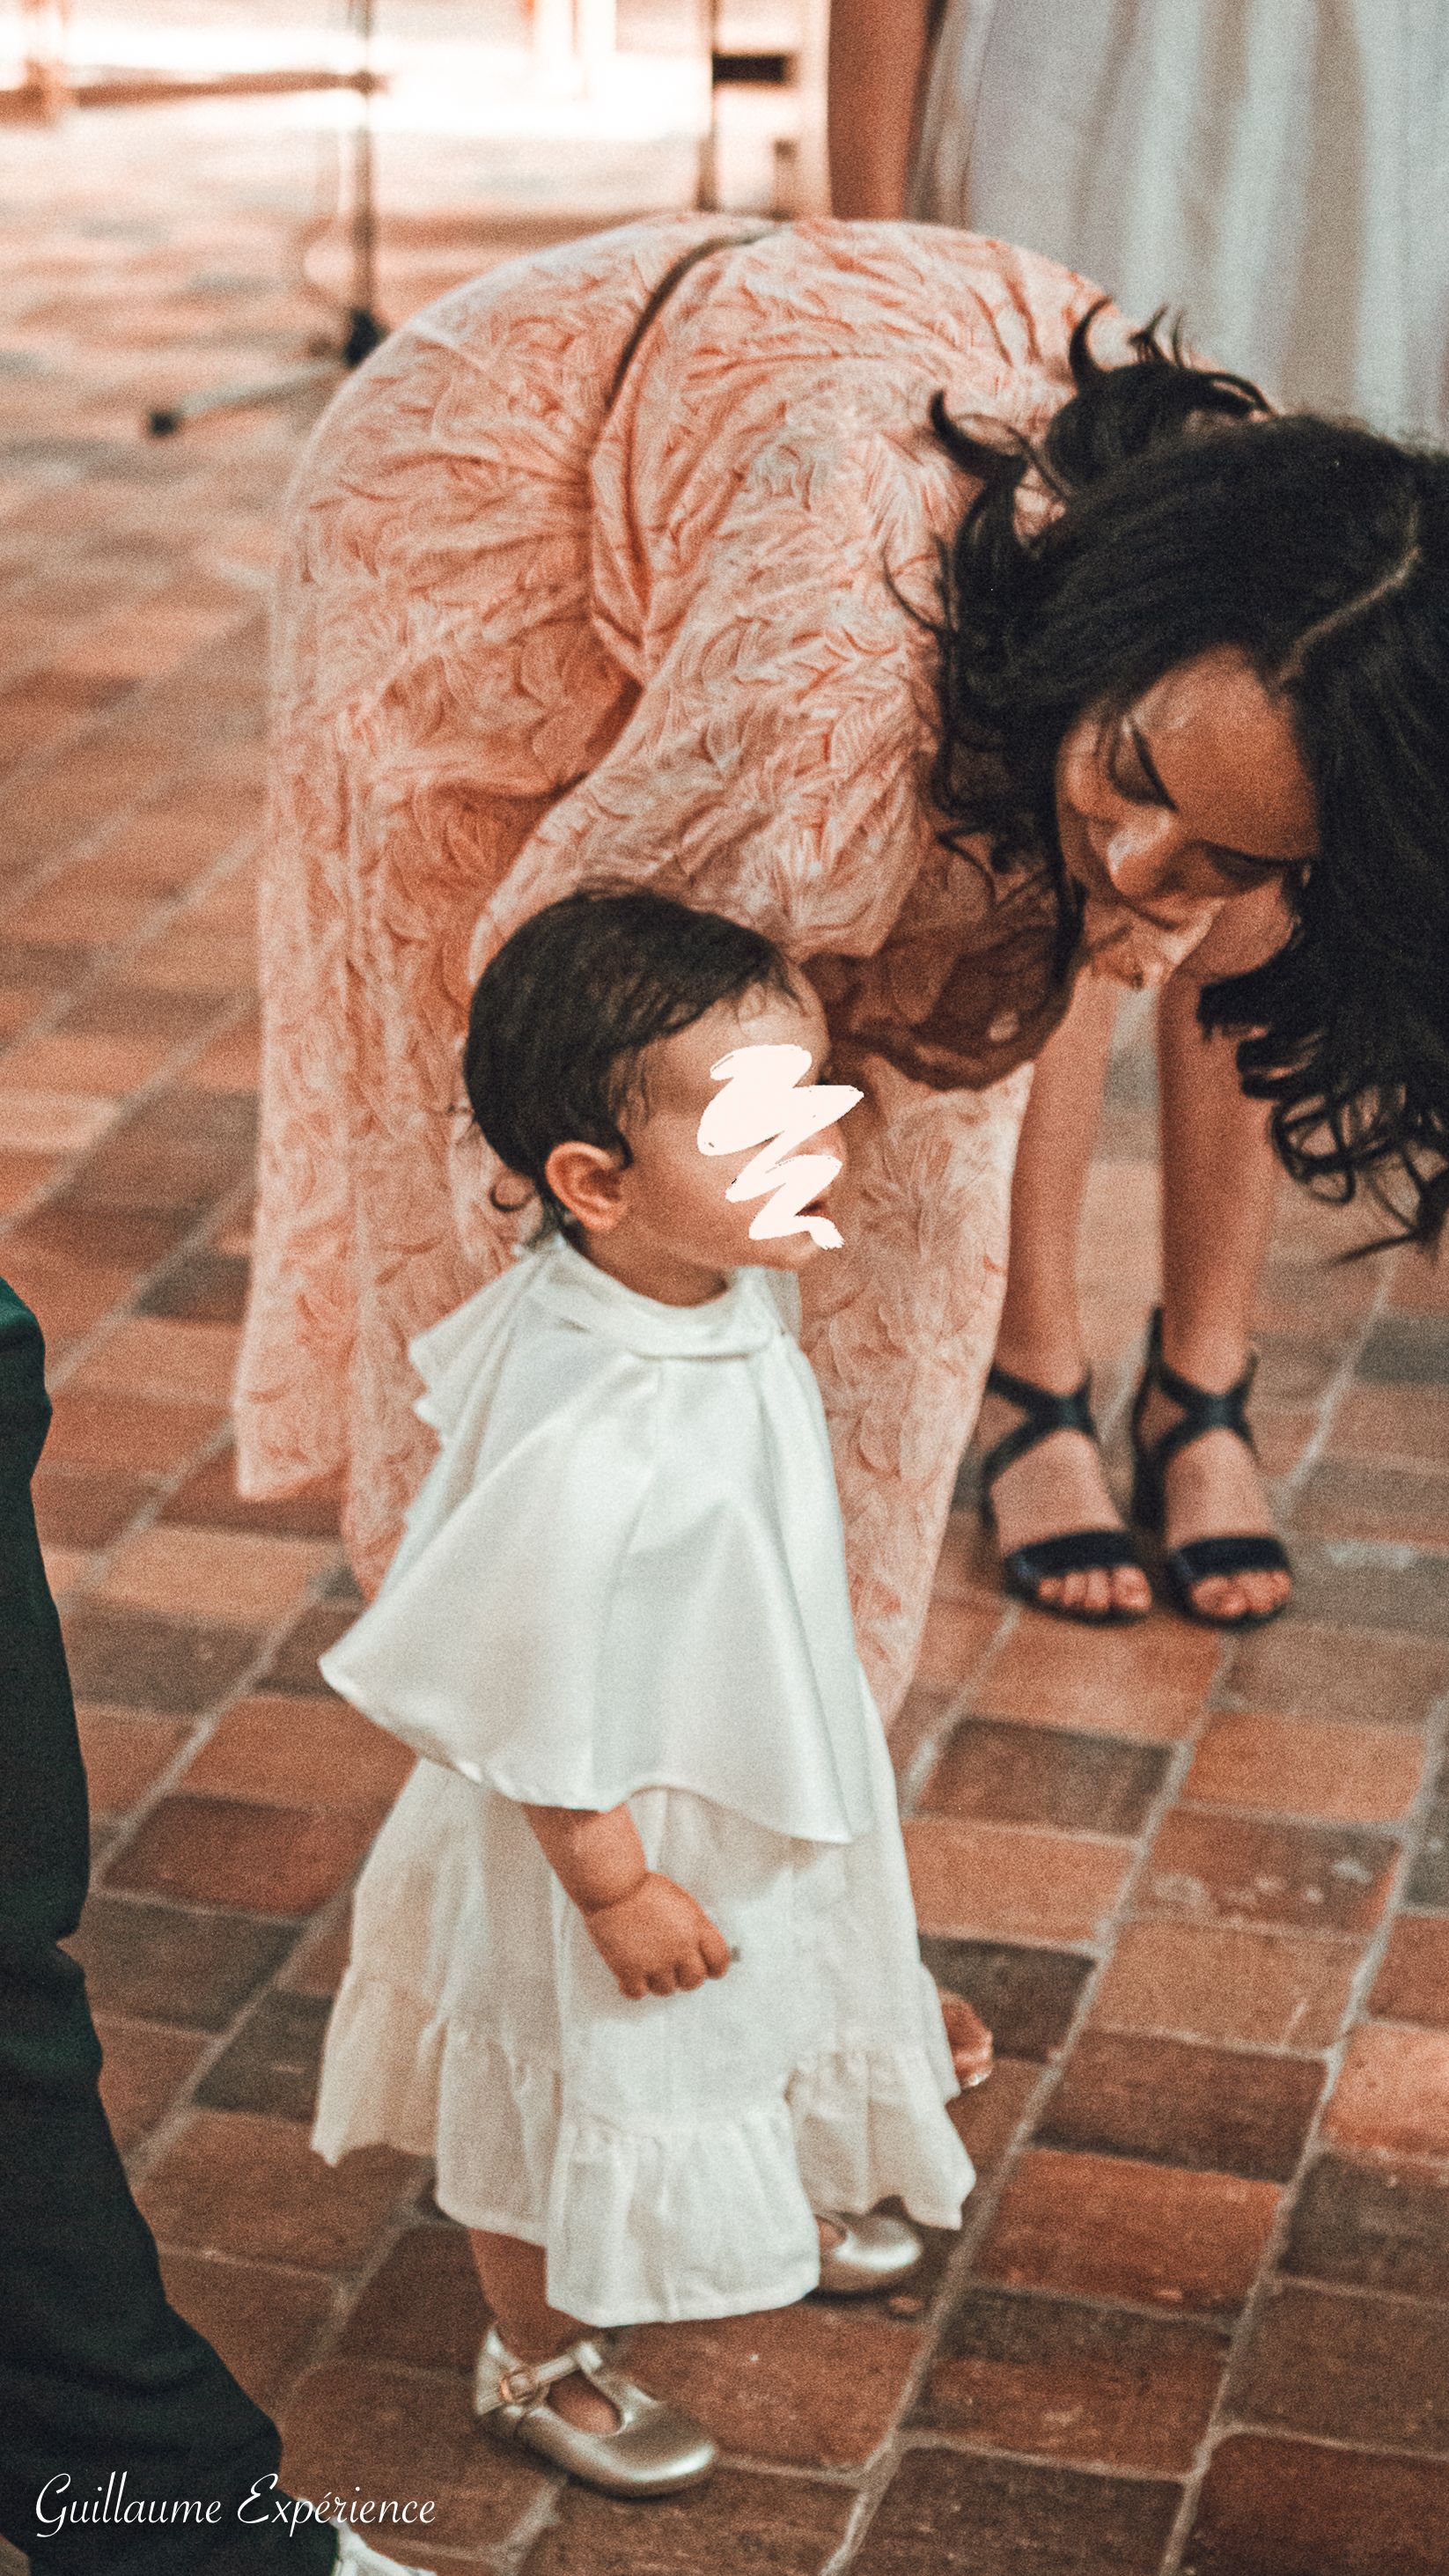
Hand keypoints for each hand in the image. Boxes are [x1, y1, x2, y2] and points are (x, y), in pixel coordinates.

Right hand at [582, 1872, 731, 1999]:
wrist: (612, 1886)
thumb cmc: (641, 1887)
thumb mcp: (680, 1900)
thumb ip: (693, 1925)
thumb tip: (697, 1947)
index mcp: (695, 1926)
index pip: (719, 1959)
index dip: (715, 1967)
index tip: (710, 1970)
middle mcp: (680, 1947)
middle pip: (694, 1980)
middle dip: (686, 1977)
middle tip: (674, 1969)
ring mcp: (656, 1961)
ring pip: (666, 1989)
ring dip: (657, 1981)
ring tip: (646, 1965)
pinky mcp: (630, 1970)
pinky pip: (637, 1993)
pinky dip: (633, 1986)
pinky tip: (629, 1974)